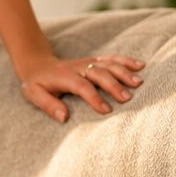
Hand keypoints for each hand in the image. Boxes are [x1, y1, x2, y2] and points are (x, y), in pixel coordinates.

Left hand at [18, 54, 145, 122]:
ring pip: (109, 64)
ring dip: (125, 72)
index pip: (82, 87)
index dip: (94, 98)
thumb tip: (64, 118)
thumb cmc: (37, 84)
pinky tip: (141, 65)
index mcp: (65, 77)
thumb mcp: (34, 95)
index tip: (107, 110)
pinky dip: (126, 61)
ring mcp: (88, 62)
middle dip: (114, 85)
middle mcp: (79, 67)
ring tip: (139, 82)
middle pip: (99, 74)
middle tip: (128, 98)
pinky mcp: (95, 60)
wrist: (38, 65)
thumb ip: (48, 105)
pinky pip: (112, 58)